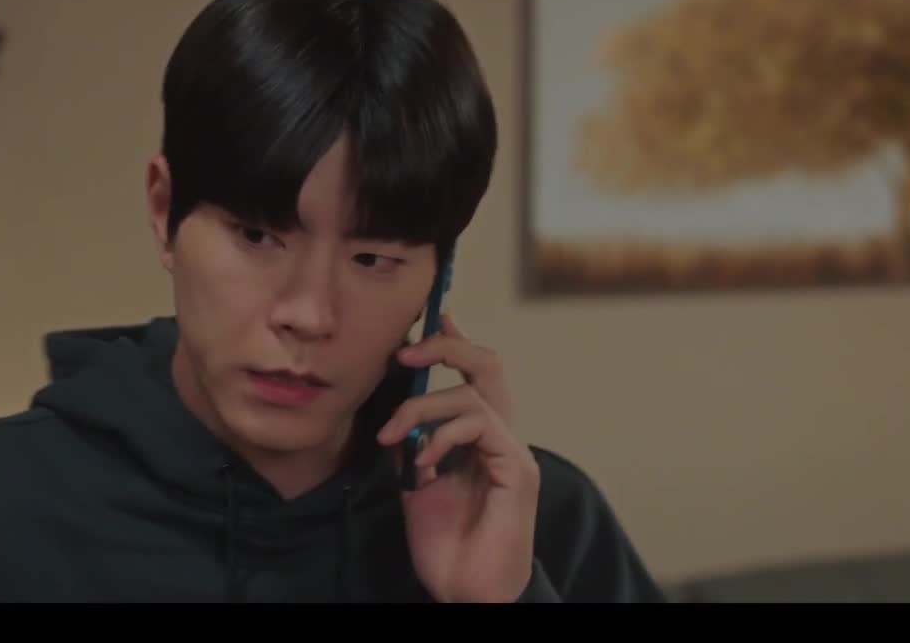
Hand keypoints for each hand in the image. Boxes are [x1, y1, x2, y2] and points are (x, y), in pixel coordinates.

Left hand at [376, 313, 540, 602]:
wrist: (467, 591)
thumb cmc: (446, 545)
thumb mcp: (414, 484)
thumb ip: (410, 444)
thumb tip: (393, 413)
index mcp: (478, 438)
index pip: (473, 375)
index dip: (453, 342)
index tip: (429, 319)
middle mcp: (500, 437)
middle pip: (488, 365)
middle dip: (446, 347)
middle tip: (406, 355)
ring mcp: (512, 451)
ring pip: (473, 394)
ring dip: (422, 408)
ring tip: (393, 438)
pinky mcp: (516, 470)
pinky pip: (480, 426)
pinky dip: (442, 436)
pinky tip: (422, 463)